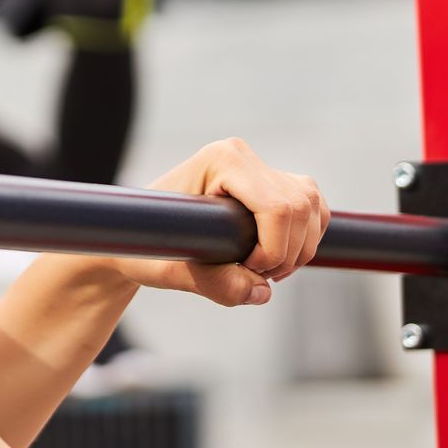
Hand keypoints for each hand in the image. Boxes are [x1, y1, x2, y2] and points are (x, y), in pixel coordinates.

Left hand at [112, 138, 328, 306]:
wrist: (134, 236)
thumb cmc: (144, 249)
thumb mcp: (171, 272)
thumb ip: (215, 284)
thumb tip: (263, 292)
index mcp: (220, 160)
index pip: (278, 206)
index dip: (273, 250)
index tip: (247, 272)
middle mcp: (242, 155)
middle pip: (301, 208)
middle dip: (288, 253)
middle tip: (253, 276)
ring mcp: (259, 166)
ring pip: (313, 208)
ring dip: (299, 250)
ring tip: (261, 270)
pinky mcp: (272, 183)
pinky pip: (314, 210)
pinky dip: (306, 241)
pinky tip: (275, 259)